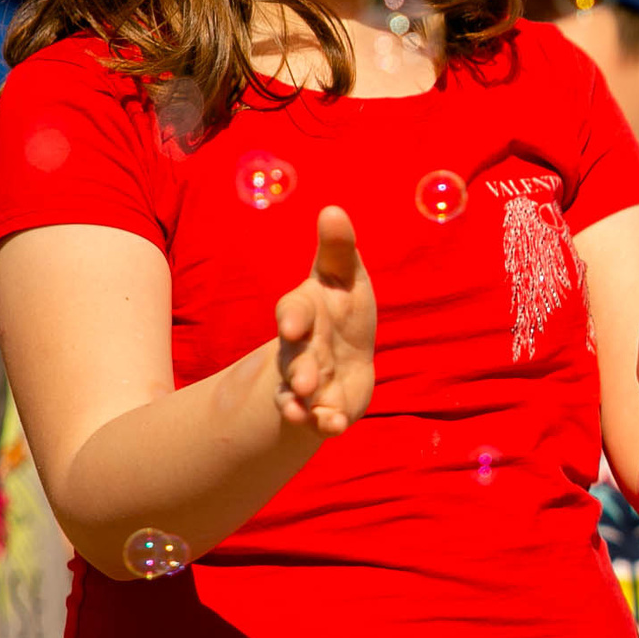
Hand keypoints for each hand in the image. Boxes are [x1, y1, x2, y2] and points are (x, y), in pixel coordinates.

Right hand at [273, 207, 374, 435]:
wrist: (345, 357)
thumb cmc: (343, 307)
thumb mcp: (345, 276)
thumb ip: (338, 249)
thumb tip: (333, 209)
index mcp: (305, 313)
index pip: (293, 313)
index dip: (293, 319)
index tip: (292, 326)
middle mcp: (300, 349)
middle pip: (295, 359)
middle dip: (298, 370)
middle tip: (305, 382)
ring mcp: (308, 381)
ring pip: (298, 393)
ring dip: (302, 402)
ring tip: (306, 409)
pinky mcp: (324, 407)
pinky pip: (319, 419)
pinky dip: (324, 424)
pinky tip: (332, 427)